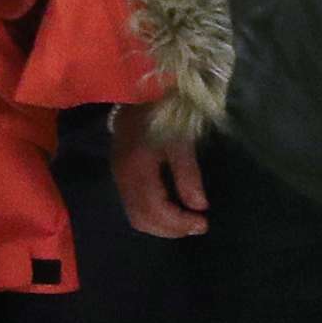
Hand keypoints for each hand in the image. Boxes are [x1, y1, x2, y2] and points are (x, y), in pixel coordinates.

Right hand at [109, 103, 208, 238]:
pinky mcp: (120, 176)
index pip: (155, 210)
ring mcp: (119, 179)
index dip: (179, 222)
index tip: (203, 223)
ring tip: (185, 223)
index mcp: (137, 169)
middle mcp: (123, 179)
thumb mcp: (181, 140)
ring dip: (161, 226)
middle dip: (171, 229)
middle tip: (197, 227)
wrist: (137, 93)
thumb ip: (188, 175)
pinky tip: (170, 212)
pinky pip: (133, 208)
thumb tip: (200, 207)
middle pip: (143, 219)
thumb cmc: (163, 115)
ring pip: (136, 217)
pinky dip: (153, 217)